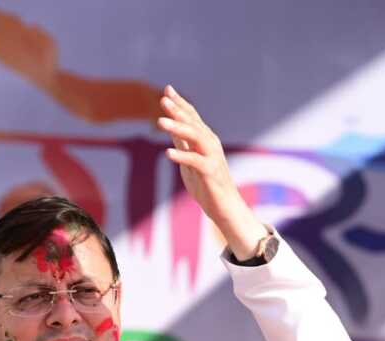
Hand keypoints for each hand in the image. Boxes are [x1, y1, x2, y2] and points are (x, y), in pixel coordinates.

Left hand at [158, 85, 267, 260]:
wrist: (224, 207)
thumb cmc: (206, 184)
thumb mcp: (189, 161)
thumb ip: (182, 143)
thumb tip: (170, 125)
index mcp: (206, 139)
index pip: (192, 117)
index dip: (180, 103)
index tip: (168, 90)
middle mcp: (211, 144)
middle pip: (193, 123)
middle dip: (178, 110)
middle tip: (163, 99)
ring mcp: (212, 157)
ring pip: (195, 137)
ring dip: (178, 128)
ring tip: (160, 122)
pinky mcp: (211, 172)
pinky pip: (195, 161)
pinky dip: (182, 156)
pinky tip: (168, 153)